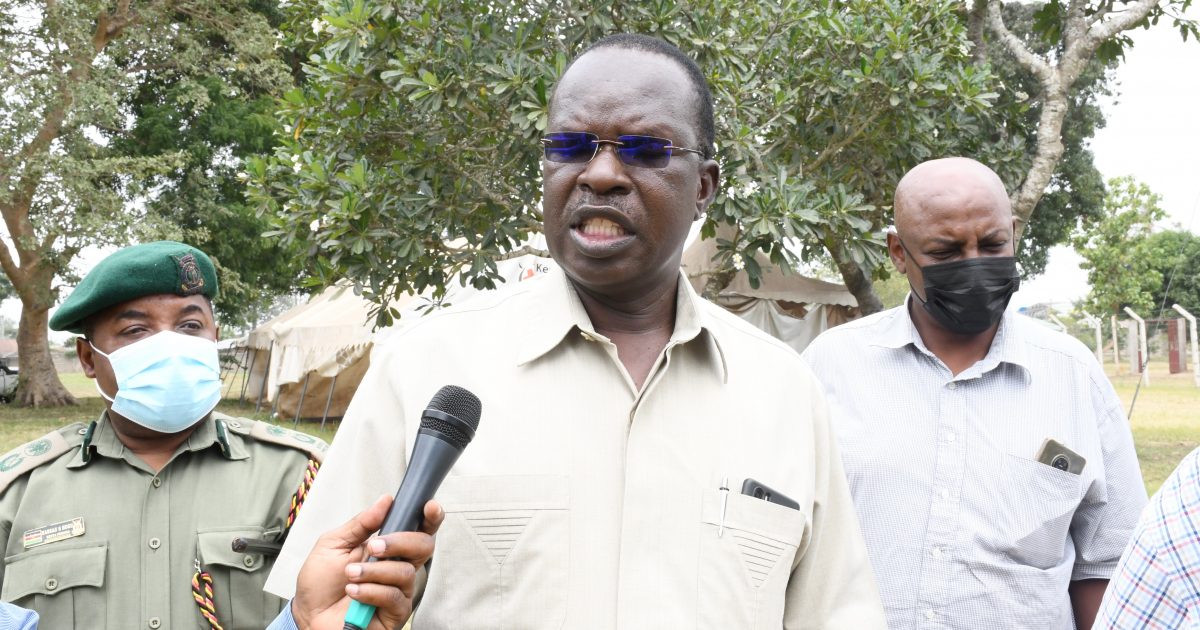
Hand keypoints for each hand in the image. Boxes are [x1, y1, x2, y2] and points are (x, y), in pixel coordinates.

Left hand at [291, 495, 443, 629]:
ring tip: (350, 575)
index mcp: (388, 548)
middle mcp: (398, 567)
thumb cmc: (320, 583)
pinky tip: (354, 591)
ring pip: (406, 572)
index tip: (429, 506)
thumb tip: (385, 501)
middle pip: (423, 546)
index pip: (419, 530)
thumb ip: (361, 523)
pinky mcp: (395, 613)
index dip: (430, 517)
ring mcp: (399, 591)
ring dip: (374, 571)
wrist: (308, 616)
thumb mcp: (333, 544)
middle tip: (373, 547)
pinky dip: (371, 591)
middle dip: (400, 542)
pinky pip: (394, 596)